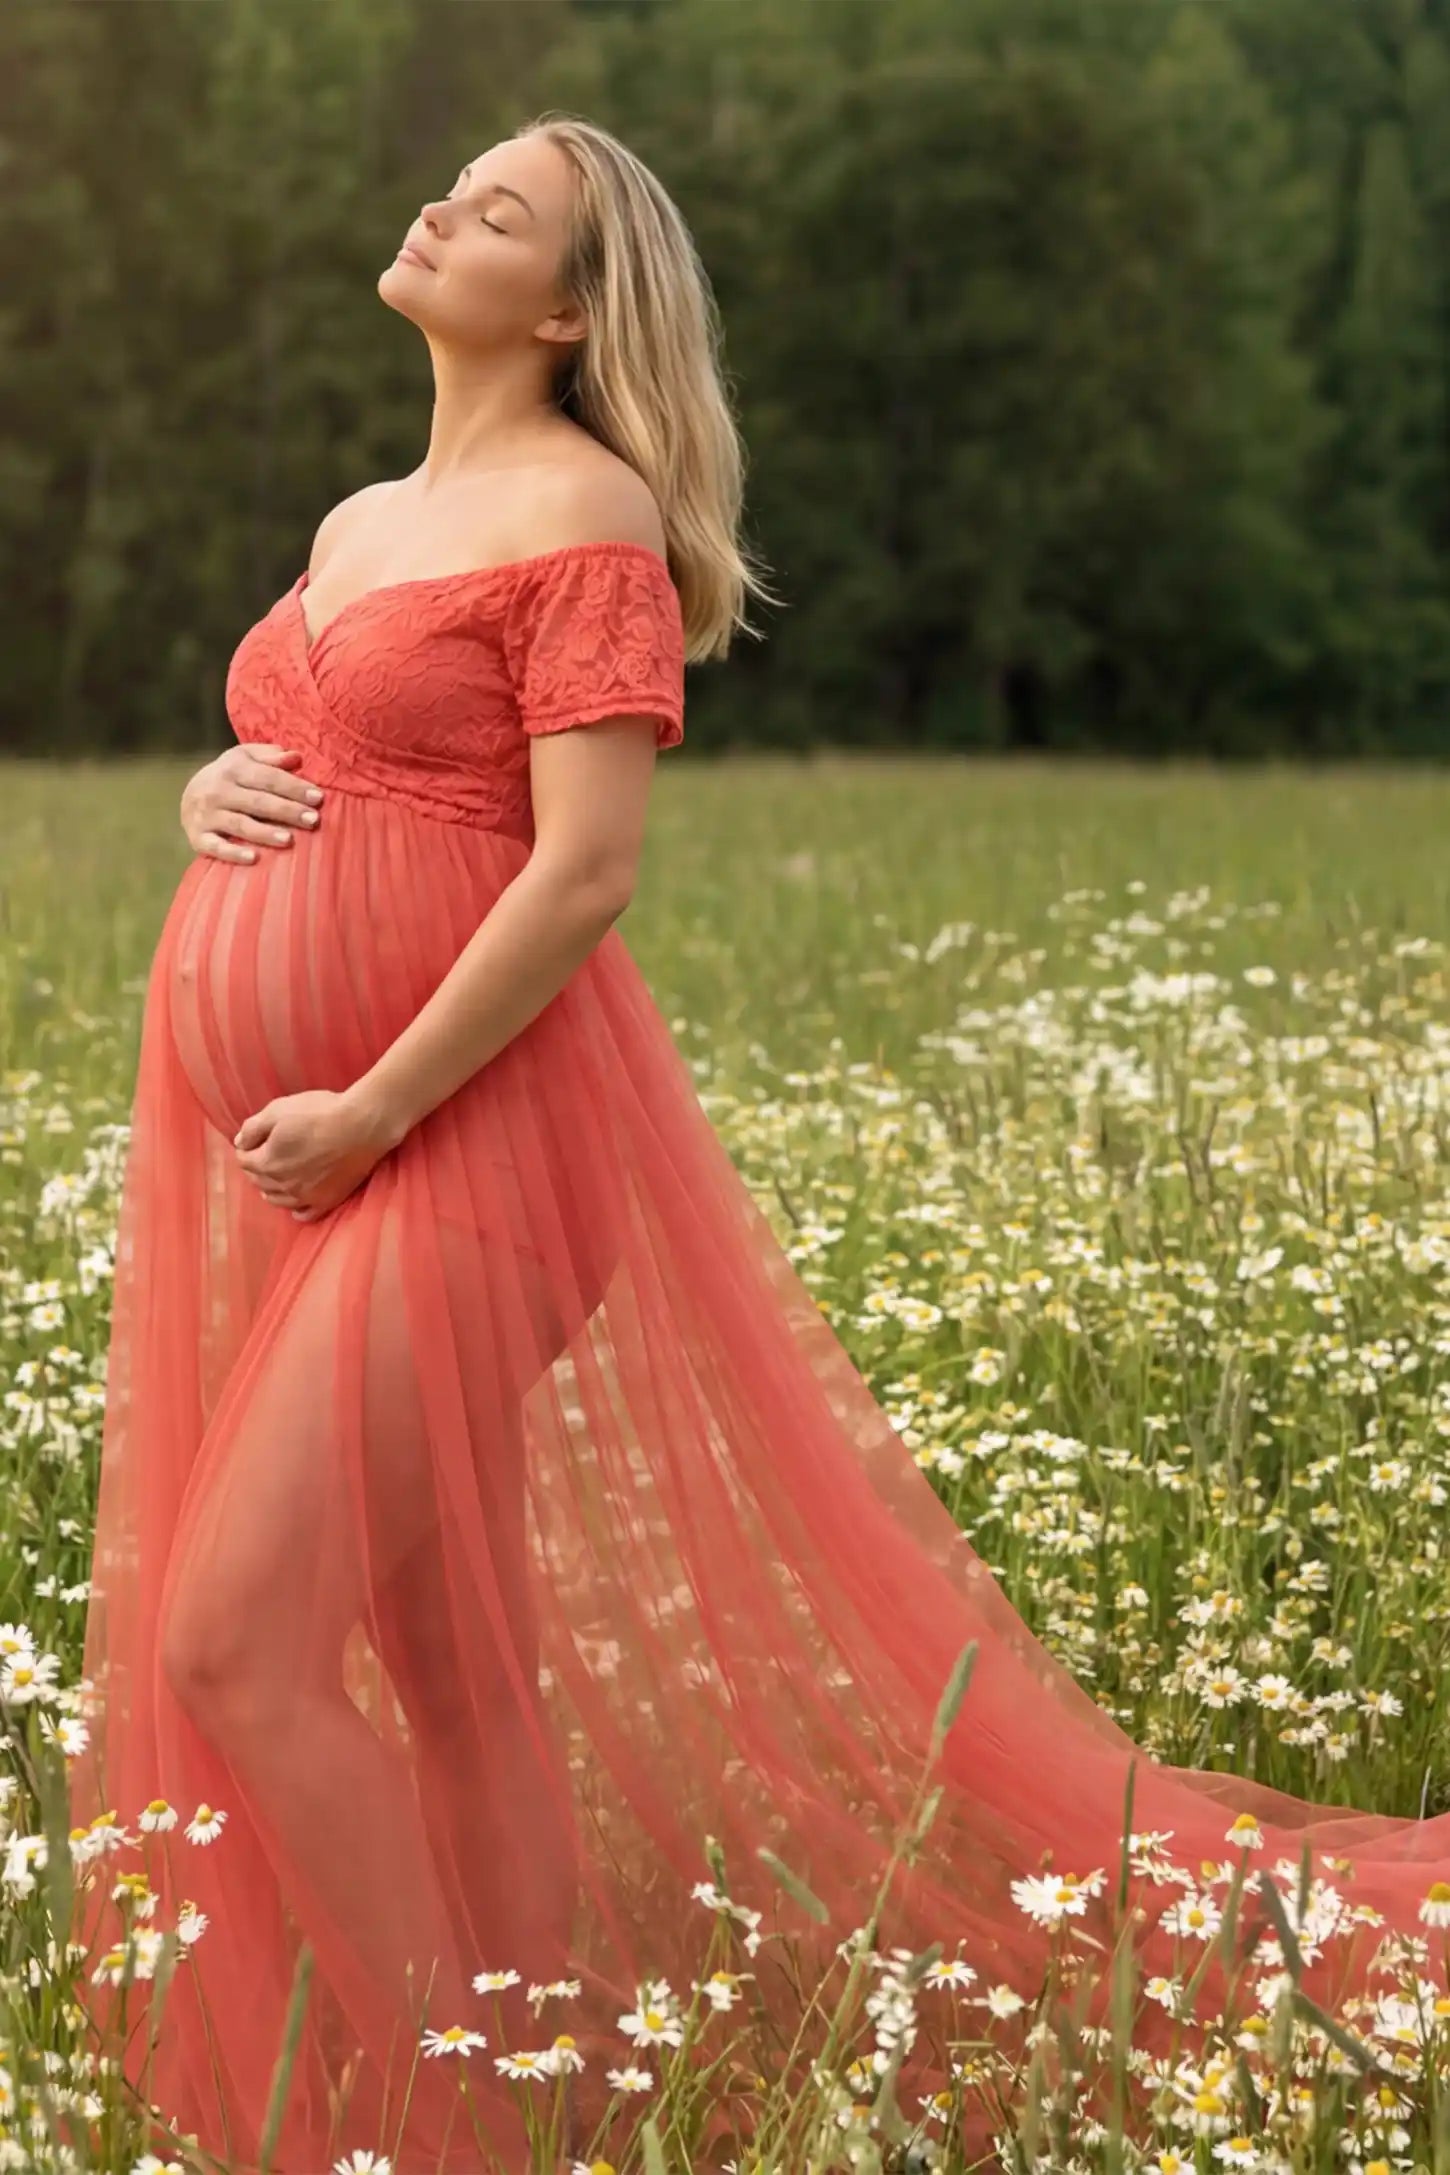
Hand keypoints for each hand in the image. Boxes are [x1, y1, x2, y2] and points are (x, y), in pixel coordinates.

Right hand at [182, 745, 324, 863]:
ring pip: (240, 825)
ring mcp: (206, 815)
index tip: (318, 798)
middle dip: (287, 811)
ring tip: (289, 839)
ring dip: (265, 833)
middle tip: (313, 820)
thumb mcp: (245, 759)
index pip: (268, 777)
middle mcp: (218, 790)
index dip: (294, 787)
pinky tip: (254, 858)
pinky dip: (233, 854)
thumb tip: (296, 757)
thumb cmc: (230, 777)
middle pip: (258, 802)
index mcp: (233, 768)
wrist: (188, 796)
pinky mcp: (198, 838)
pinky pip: (217, 847)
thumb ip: (270, 757)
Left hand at [232, 1087, 405, 1220]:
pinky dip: (295, 1209)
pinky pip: (304, 1214)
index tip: (252, 1140)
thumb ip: (252, 1128)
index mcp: (268, 1162)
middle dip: (257, 1168)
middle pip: (259, 1181)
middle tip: (264, 1155)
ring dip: (271, 1189)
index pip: (244, 1160)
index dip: (246, 1148)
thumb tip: (239, 1142)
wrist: (362, 1125)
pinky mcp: (328, 1201)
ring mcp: (306, 1196)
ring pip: (277, 1200)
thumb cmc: (320, 1113)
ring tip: (276, 1177)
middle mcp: (283, 1185)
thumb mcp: (278, 1110)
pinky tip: (297, 1200)